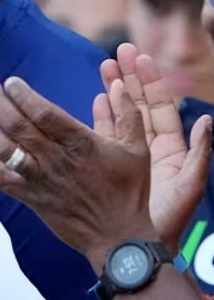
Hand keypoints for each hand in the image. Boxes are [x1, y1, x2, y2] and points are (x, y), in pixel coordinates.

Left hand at [0, 73, 160, 270]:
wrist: (118, 236)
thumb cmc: (129, 191)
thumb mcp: (138, 149)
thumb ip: (129, 113)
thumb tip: (119, 83)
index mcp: (81, 143)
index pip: (44, 113)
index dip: (23, 95)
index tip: (11, 82)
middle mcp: (56, 159)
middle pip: (18, 125)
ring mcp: (40, 179)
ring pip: (4, 149)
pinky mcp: (30, 197)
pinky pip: (0, 178)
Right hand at [100, 44, 212, 251]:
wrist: (137, 246)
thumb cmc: (165, 220)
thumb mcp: (190, 185)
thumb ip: (201, 153)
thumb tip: (209, 120)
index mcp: (171, 150)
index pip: (160, 107)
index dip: (151, 81)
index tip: (139, 57)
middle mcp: (149, 149)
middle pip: (139, 105)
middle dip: (130, 78)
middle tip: (118, 53)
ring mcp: (128, 157)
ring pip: (121, 116)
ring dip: (115, 92)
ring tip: (104, 68)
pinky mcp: (109, 166)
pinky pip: (106, 135)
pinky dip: (102, 116)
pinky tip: (97, 100)